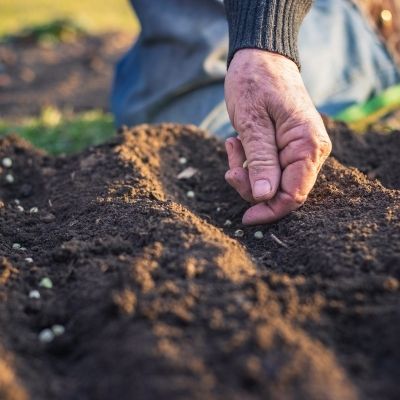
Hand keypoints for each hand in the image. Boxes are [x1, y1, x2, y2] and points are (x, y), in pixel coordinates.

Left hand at [224, 49, 331, 224]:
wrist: (260, 56)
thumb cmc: (255, 82)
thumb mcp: (252, 122)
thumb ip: (261, 161)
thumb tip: (265, 197)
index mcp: (308, 145)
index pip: (294, 194)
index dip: (270, 210)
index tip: (245, 218)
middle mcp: (311, 151)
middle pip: (282, 192)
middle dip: (252, 187)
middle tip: (230, 169)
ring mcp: (300, 150)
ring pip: (272, 182)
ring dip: (247, 172)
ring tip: (233, 145)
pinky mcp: (287, 148)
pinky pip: (268, 169)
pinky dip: (249, 163)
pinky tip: (237, 143)